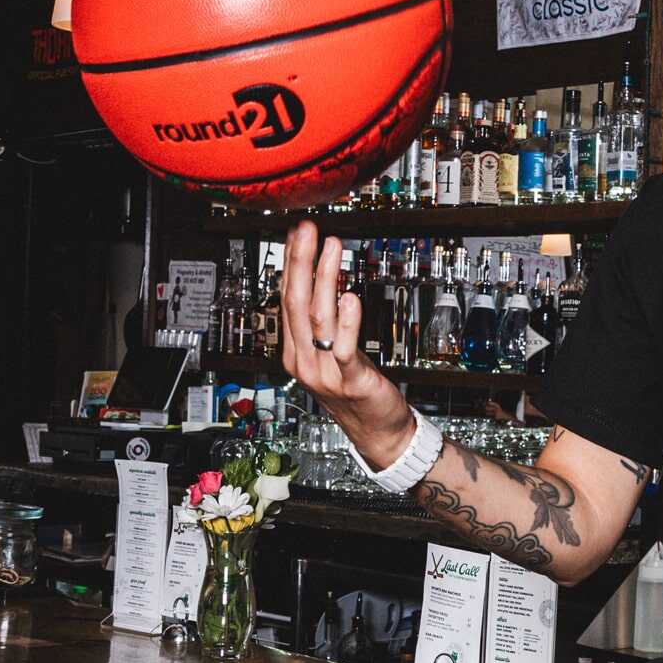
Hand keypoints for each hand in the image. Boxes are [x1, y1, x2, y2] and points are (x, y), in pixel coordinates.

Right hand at [279, 221, 411, 466]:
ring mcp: (324, 372)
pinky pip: (344, 348)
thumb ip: (323, 320)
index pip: (286, 299)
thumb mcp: (330, 351)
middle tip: (306, 231)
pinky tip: (351, 298)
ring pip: (318, 319)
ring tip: (331, 250)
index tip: (296, 235)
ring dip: (324, 280)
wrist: (376, 431)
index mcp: (294, 351)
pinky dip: (348, 322)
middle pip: (296, 304)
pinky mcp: (351, 381)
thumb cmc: (354, 387)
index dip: (291, 265)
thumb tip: (320, 278)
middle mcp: (304, 361)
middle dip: (300, 263)